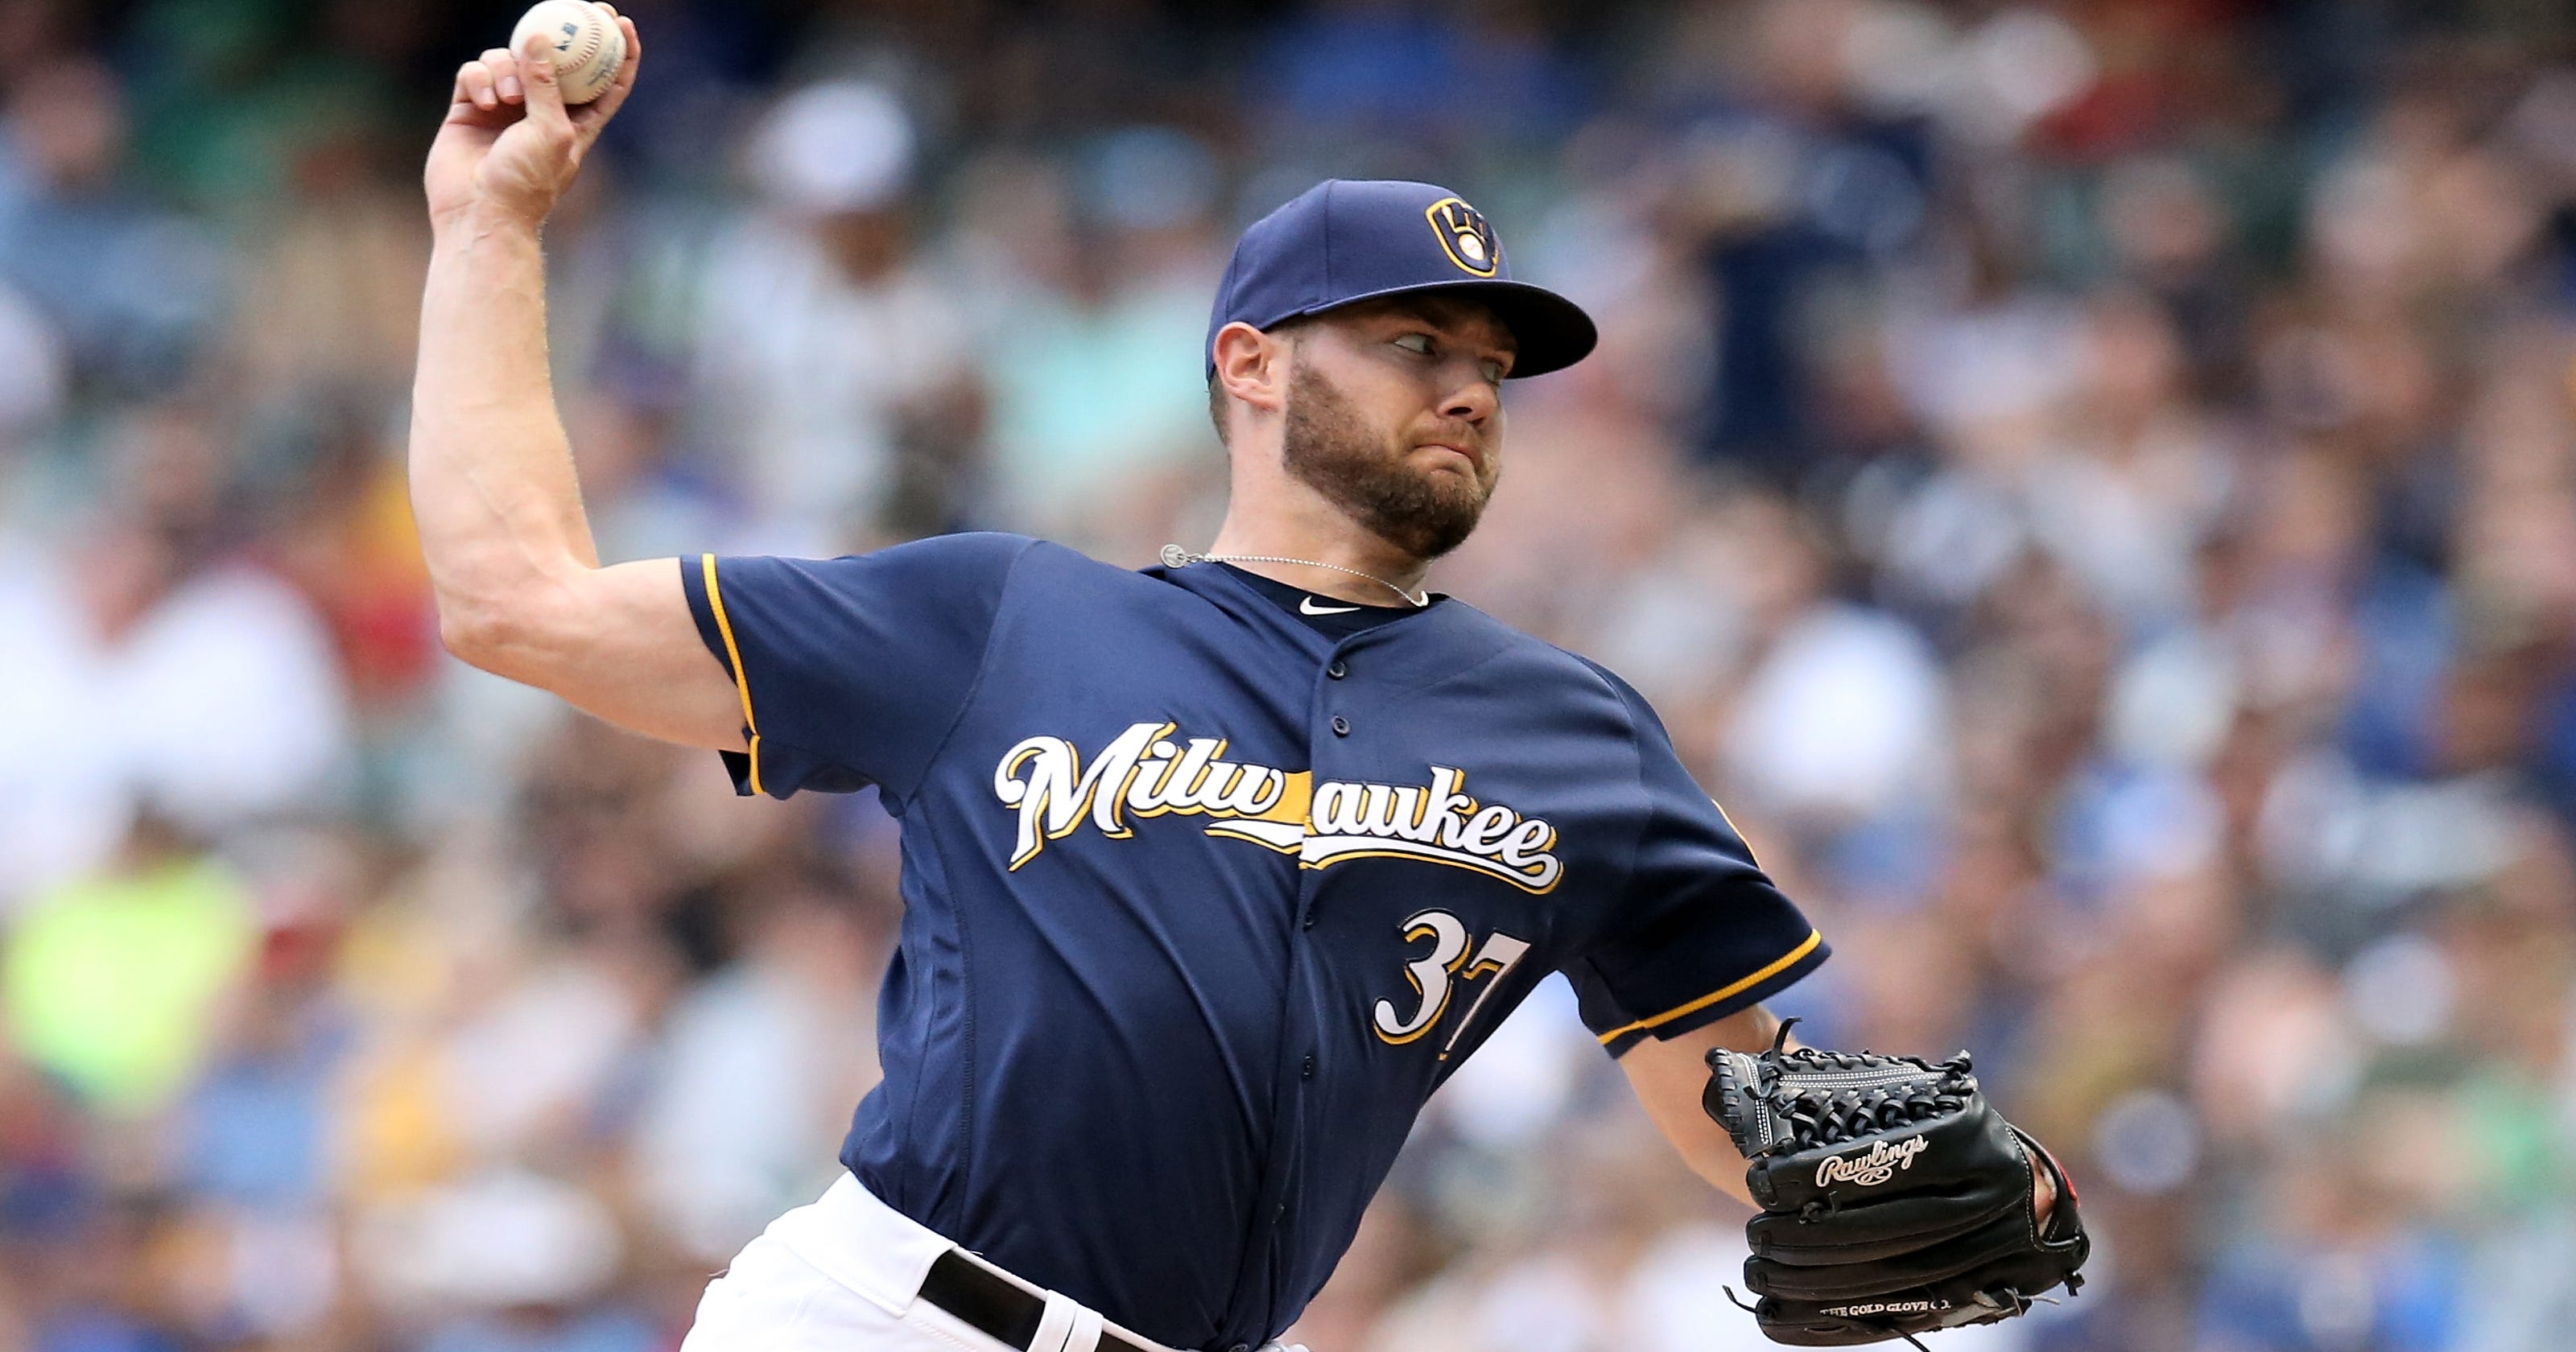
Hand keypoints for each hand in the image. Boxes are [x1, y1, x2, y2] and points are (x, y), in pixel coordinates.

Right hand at [425, 6, 642, 230]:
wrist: (479, 213)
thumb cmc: (526, 182)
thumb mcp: (551, 131)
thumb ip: (547, 84)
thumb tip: (539, 38)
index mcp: (575, 123)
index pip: (606, 83)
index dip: (619, 53)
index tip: (622, 23)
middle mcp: (540, 112)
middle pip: (555, 61)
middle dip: (562, 31)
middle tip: (569, 7)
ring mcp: (504, 108)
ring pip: (508, 60)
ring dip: (507, 68)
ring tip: (506, 98)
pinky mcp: (470, 107)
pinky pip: (474, 72)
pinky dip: (479, 79)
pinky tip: (483, 102)